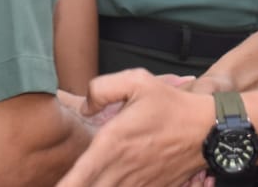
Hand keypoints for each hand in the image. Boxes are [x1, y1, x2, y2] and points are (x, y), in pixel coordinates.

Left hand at [55, 69, 215, 186]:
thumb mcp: (137, 81)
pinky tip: (110, 181)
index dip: (63, 186)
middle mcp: (120, 170)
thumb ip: (102, 88)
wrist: (207, 129)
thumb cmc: (171, 104)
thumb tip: (83, 108)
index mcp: (112, 144)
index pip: (78, 177)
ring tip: (84, 180)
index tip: (51, 185)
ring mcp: (136, 184)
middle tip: (58, 182)